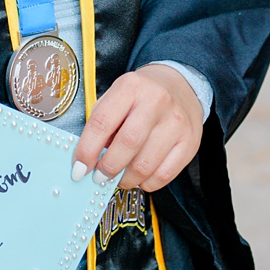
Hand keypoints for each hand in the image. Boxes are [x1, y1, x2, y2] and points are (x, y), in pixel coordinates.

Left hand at [72, 66, 203, 192]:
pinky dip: (148, 183)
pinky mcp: (190, 142)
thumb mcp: (116, 96)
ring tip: (118, 179)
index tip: (78, 168)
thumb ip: (102, 122)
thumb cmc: (140, 94)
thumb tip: (89, 157)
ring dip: (127, 179)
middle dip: (108, 167)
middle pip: (127, 144)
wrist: (181, 86)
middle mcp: (156, 102)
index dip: (87, 150)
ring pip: (147, 163)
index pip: (102, 122)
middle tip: (98, 177)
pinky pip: (166, 173)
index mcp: (130, 87)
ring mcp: (176, 123)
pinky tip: (140, 179)